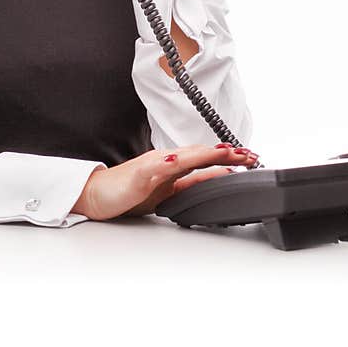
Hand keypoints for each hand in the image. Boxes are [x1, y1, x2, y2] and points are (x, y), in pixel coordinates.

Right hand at [71, 143, 258, 220]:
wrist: (96, 194)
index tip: (251, 158)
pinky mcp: (139, 175)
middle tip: (249, 155)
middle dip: (226, 153)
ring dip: (204, 153)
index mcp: (173, 165)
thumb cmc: (129, 192)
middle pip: (200, 153)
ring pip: (183, 156)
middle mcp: (165, 161)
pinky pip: (154, 168)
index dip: (229, 157)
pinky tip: (176, 163)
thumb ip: (191, 184)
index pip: (206, 158)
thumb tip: (217, 180)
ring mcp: (152, 166)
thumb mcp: (167, 192)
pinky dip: (167, 163)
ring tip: (225, 152)